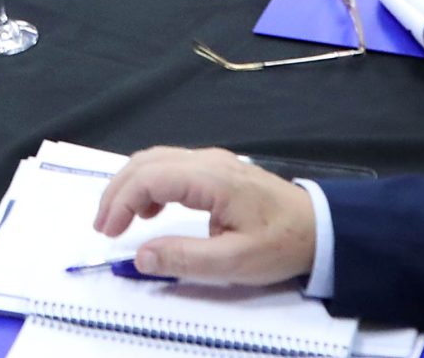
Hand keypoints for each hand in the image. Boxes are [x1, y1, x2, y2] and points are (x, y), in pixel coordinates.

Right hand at [93, 148, 316, 285]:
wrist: (320, 228)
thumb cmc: (281, 244)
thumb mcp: (234, 263)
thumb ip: (185, 259)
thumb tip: (142, 256)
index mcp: (212, 178)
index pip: (150, 177)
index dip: (121, 201)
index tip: (109, 232)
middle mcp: (209, 161)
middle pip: (146, 162)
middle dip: (117, 191)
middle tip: (103, 226)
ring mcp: (214, 161)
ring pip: (156, 159)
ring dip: (130, 185)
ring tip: (119, 221)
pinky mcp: (217, 169)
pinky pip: (171, 165)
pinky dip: (149, 184)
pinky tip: (150, 211)